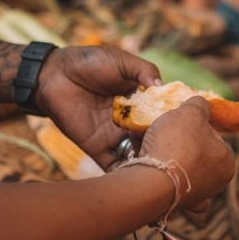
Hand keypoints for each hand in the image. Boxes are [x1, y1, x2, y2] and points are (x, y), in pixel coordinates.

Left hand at [34, 47, 160, 169]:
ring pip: (136, 154)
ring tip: (159, 167)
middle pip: (151, 138)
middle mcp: (129, 120)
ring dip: (146, 161)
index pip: (159, 115)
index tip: (184, 128)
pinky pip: (113, 164)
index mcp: (138, 100)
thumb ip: (145, 70)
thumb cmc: (89, 63)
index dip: (171, 121)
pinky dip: (124, 174)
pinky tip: (137, 178)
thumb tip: (163, 87)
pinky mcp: (97, 147)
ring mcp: (114, 135)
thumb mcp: (122, 61)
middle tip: (172, 151)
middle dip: (161, 145)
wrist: (54, 75)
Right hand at [140, 97, 234, 212]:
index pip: (213, 136)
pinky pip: (164, 183)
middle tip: (162, 131)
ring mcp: (194, 198)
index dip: (195, 125)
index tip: (178, 121)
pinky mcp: (173, 205)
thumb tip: (201, 104)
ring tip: (147, 143)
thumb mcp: (191, 111)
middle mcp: (215, 184)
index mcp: (227, 162)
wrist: (151, 182)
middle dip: (178, 142)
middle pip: (195, 153)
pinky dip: (157, 174)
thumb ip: (200, 104)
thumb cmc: (177, 144)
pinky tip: (148, 164)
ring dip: (165, 157)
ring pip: (179, 169)